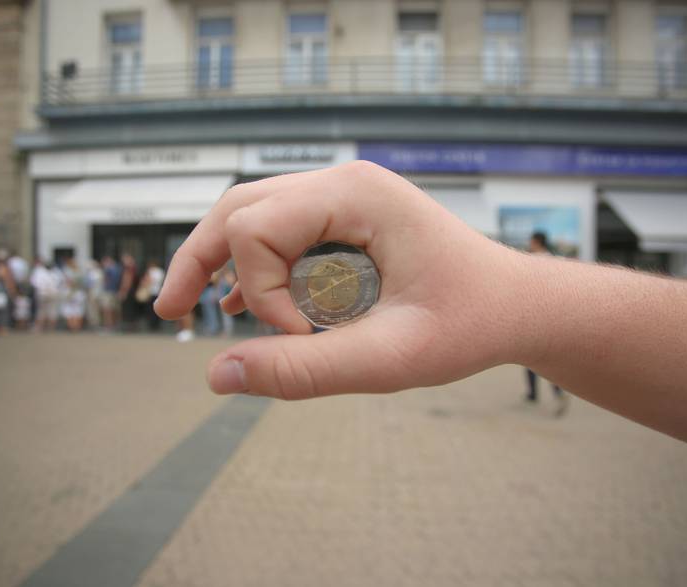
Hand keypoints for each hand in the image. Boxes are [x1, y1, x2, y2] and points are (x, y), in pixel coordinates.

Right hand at [155, 161, 531, 399]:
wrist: (517, 305)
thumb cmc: (470, 323)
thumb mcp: (390, 358)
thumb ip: (304, 370)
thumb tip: (217, 375)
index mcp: (356, 194)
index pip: (258, 228)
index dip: (262, 293)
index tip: (307, 338)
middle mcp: (343, 183)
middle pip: (241, 208)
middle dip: (202, 259)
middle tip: (169, 310)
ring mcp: (345, 198)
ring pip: (255, 217)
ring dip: (222, 263)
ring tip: (189, 308)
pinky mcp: (347, 221)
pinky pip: (282, 234)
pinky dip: (256, 270)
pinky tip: (240, 308)